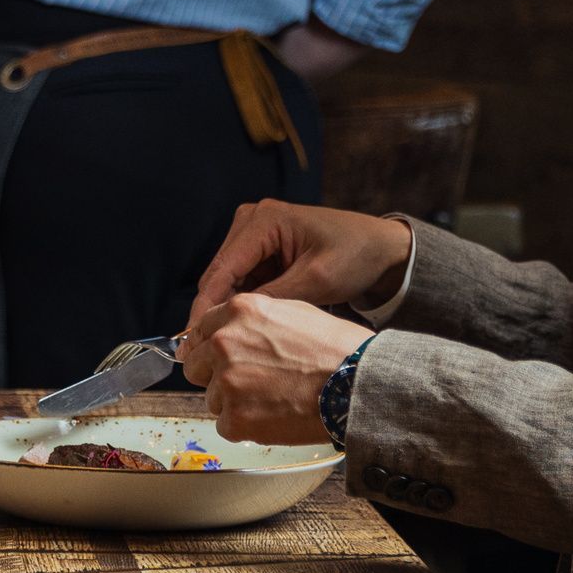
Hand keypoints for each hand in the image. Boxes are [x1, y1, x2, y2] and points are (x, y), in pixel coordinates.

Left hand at [181, 293, 369, 442]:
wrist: (357, 386)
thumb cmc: (337, 350)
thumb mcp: (293, 312)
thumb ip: (252, 320)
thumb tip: (226, 331)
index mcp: (239, 312)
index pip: (200, 330)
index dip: (207, 347)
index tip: (213, 359)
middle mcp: (225, 343)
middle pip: (195, 366)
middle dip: (214, 376)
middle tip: (248, 385)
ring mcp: (227, 382)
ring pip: (212, 399)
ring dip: (235, 403)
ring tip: (273, 400)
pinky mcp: (235, 418)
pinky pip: (225, 425)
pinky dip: (246, 427)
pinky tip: (274, 417)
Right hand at [186, 199, 412, 331]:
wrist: (381, 248)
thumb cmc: (355, 256)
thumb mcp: (317, 281)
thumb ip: (275, 299)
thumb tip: (234, 324)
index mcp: (264, 220)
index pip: (223, 268)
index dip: (205, 306)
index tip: (191, 339)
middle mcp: (252, 222)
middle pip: (220, 274)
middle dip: (213, 311)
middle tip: (203, 352)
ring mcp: (255, 235)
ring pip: (229, 280)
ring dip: (228, 310)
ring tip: (224, 346)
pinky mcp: (262, 250)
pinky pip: (244, 281)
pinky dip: (244, 304)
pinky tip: (243, 330)